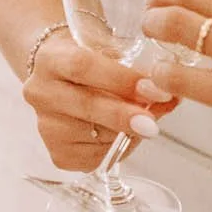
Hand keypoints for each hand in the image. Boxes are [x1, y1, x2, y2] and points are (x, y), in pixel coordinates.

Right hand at [22, 31, 175, 172]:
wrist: (64, 79)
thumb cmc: (93, 63)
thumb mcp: (111, 54)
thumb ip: (137, 71)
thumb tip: (171, 95)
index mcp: (51, 59)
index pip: (83, 66)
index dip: (121, 79)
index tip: (154, 88)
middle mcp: (40, 92)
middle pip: (86, 105)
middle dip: (126, 115)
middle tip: (154, 122)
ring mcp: (46, 126)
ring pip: (95, 135)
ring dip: (128, 132)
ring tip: (145, 122)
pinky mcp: (57, 153)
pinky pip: (96, 157)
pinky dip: (118, 148)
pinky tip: (123, 135)